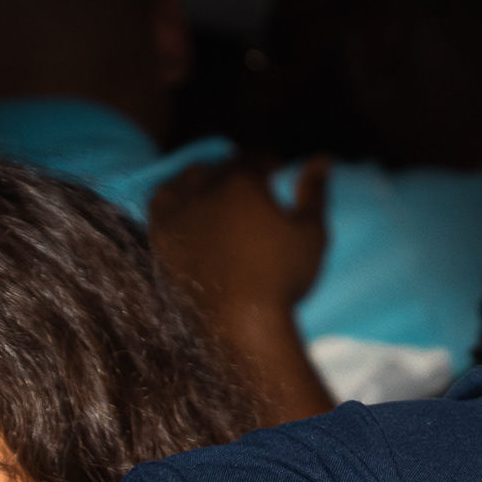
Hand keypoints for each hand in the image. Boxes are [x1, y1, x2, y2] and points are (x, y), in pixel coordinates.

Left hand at [149, 156, 341, 424]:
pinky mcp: (160, 235)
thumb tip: (321, 158)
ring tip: (218, 197)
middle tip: (252, 193)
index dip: (270, 164)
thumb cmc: (283, 278)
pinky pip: (161, 200)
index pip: (255, 157)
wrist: (241, 324)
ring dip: (204, 179)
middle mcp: (206, 189)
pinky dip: (175, 197)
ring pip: (188, 178)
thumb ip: (314, 191)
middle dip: (238, 172)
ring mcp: (179, 212)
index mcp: (243, 182)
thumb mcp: (312, 233)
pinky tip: (189, 209)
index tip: (277, 176)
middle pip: (221, 166)